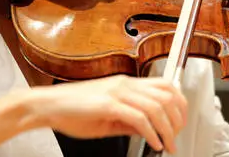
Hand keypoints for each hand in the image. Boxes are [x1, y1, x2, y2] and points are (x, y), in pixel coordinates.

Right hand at [28, 75, 186, 153]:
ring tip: (168, 144)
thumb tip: (149, 130)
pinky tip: (154, 143)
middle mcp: (125, 84)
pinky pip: (139, 118)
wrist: (47, 106)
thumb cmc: (72, 110)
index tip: (181, 122)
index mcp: (126, 84)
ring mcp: (117, 93)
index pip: (165, 85)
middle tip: (177, 135)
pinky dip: (151, 133)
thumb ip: (129, 120)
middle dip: (178, 117)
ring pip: (156, 106)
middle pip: (167, 94)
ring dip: (167, 129)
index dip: (180, 103)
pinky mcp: (108, 105)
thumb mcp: (107, 115)